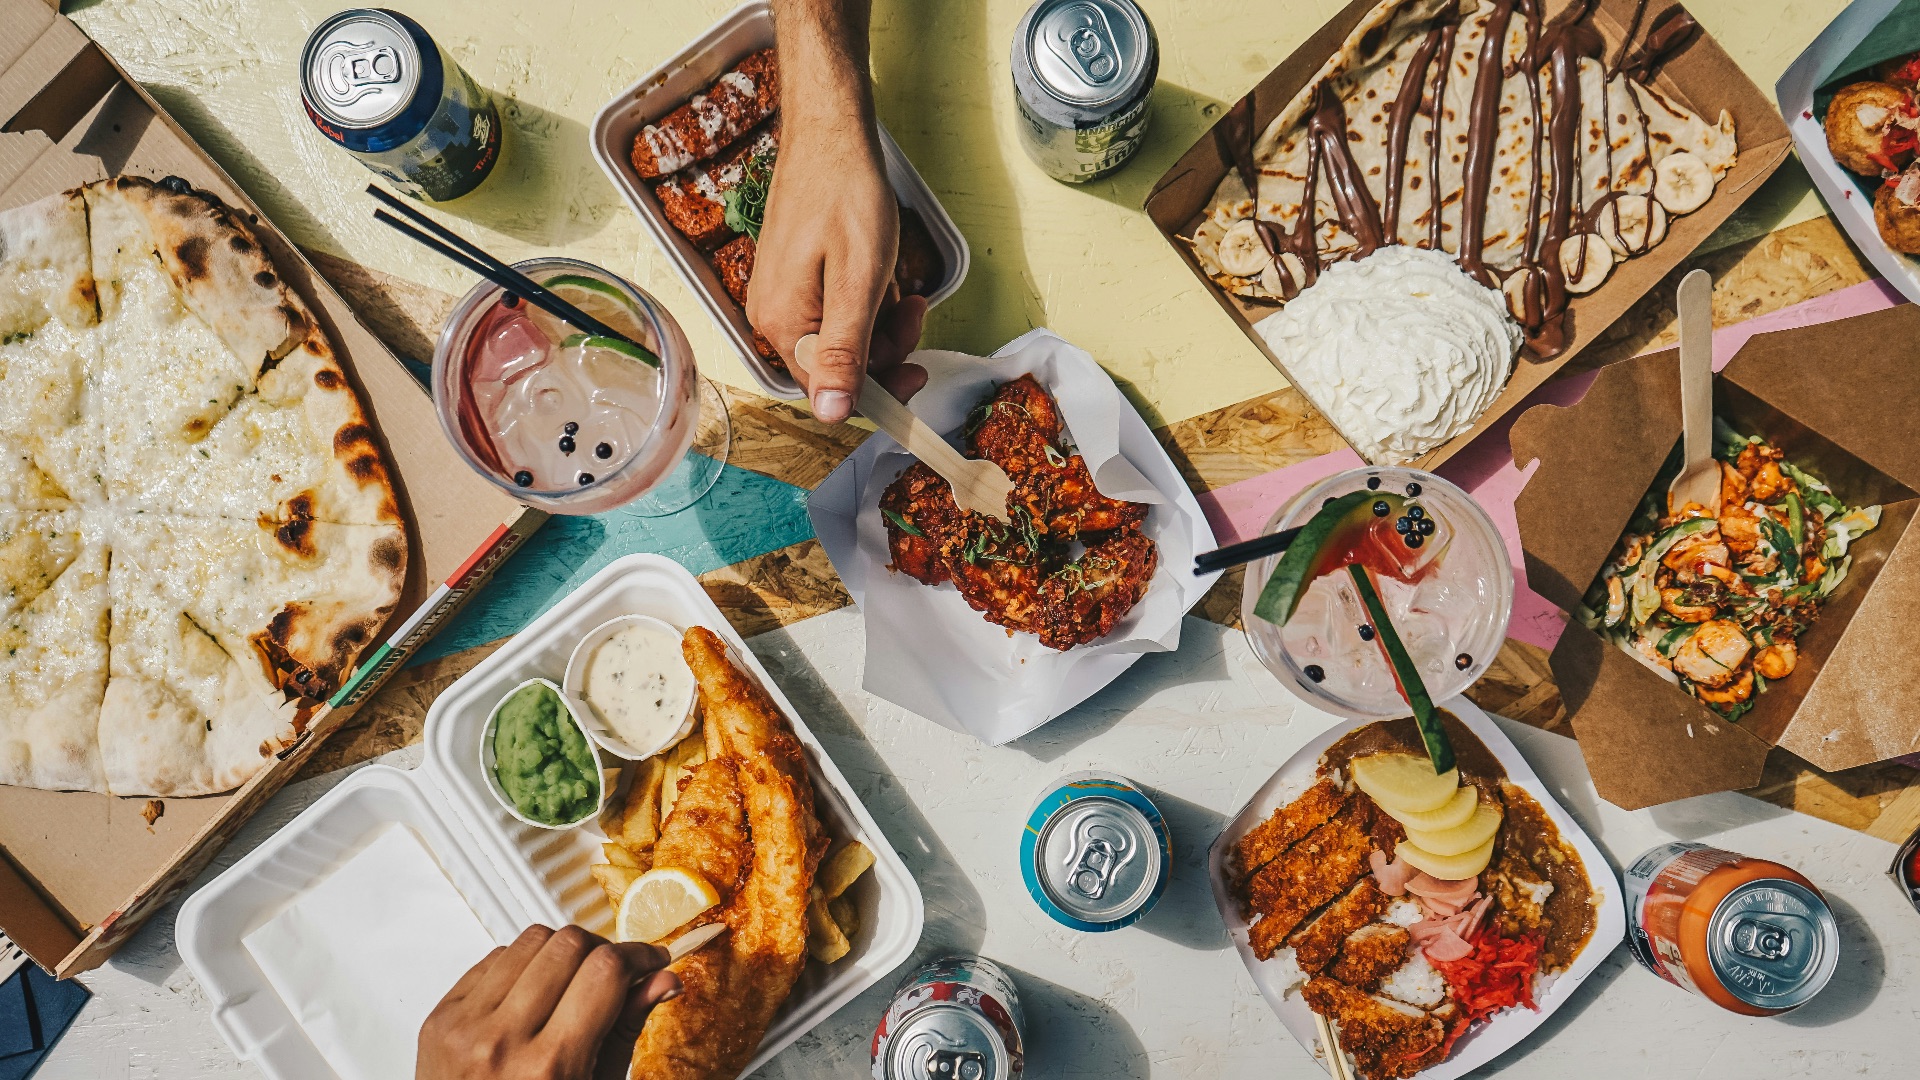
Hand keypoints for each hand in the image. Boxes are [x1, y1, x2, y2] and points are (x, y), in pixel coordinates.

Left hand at [416, 924, 680, 1079]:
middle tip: (610, 974)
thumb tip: (662, 979)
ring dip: (560, 953)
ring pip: (530, 939)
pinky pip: (493, 958)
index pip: (605, 971)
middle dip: (600, 951)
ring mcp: (465, 1026)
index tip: (650, 959)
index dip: (638, 955)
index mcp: (550, 1067)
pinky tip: (530, 996)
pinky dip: (521, 966)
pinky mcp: (441, 1016)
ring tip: (568, 984)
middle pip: (568, 944)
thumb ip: (625, 1028)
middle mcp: (502, 1042)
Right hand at [748, 128, 927, 419]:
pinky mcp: (795, 280)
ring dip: (881, 320)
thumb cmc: (845, 195)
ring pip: (843, 339)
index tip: (919, 372)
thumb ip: (844, 351)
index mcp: (784, 324)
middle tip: (914, 311)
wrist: (830, 135)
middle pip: (838, 367)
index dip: (880, 388)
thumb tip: (831, 413)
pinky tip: (880, 273)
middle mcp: (773, 317)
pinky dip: (866, 300)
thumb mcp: (857, 280)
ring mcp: (782, 297)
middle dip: (885, 345)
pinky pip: (837, 312)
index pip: (830, 391)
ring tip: (900, 285)